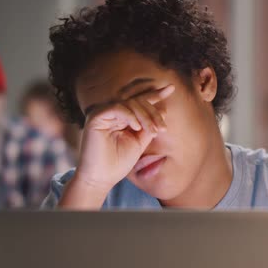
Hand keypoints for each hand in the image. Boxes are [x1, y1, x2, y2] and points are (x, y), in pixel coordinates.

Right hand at [59, 84, 174, 208]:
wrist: (102, 178)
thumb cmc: (118, 163)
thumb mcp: (140, 142)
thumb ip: (149, 126)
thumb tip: (164, 109)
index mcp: (122, 117)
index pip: (139, 102)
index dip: (155, 95)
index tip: (171, 88)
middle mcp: (112, 113)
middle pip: (137, 101)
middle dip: (153, 113)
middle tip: (162, 129)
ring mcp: (103, 113)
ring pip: (130, 104)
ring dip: (145, 116)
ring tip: (152, 132)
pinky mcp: (96, 116)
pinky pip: (117, 108)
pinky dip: (129, 115)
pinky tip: (136, 127)